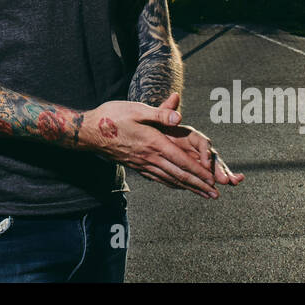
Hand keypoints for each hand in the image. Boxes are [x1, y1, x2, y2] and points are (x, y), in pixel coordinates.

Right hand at [78, 97, 218, 197]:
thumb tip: (178, 117)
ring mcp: (142, 164)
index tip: (213, 180)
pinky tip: (178, 186)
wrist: (89, 132)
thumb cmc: (112, 116)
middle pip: (179, 175)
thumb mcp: (136, 109)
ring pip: (170, 179)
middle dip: (199, 185)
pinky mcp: (136, 166)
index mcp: (153, 143)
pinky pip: (158, 178)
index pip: (181, 161)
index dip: (199, 172)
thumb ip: (159, 114)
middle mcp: (149, 157)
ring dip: (188, 187)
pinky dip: (172, 184)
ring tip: (202, 195)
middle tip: (215, 195)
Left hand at [156, 92, 243, 187]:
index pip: (202, 142)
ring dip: (222, 176)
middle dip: (221, 168)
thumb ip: (165, 110)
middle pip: (211, 157)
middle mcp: (195, 147)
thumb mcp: (153, 117)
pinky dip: (207, 184)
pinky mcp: (192, 168)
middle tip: (230, 179)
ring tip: (233, 183)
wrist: (145, 135)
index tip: (206, 162)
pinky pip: (202, 177)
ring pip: (211, 168)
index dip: (205, 152)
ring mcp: (195, 158)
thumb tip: (175, 96)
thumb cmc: (150, 126)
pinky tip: (211, 193)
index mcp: (188, 135)